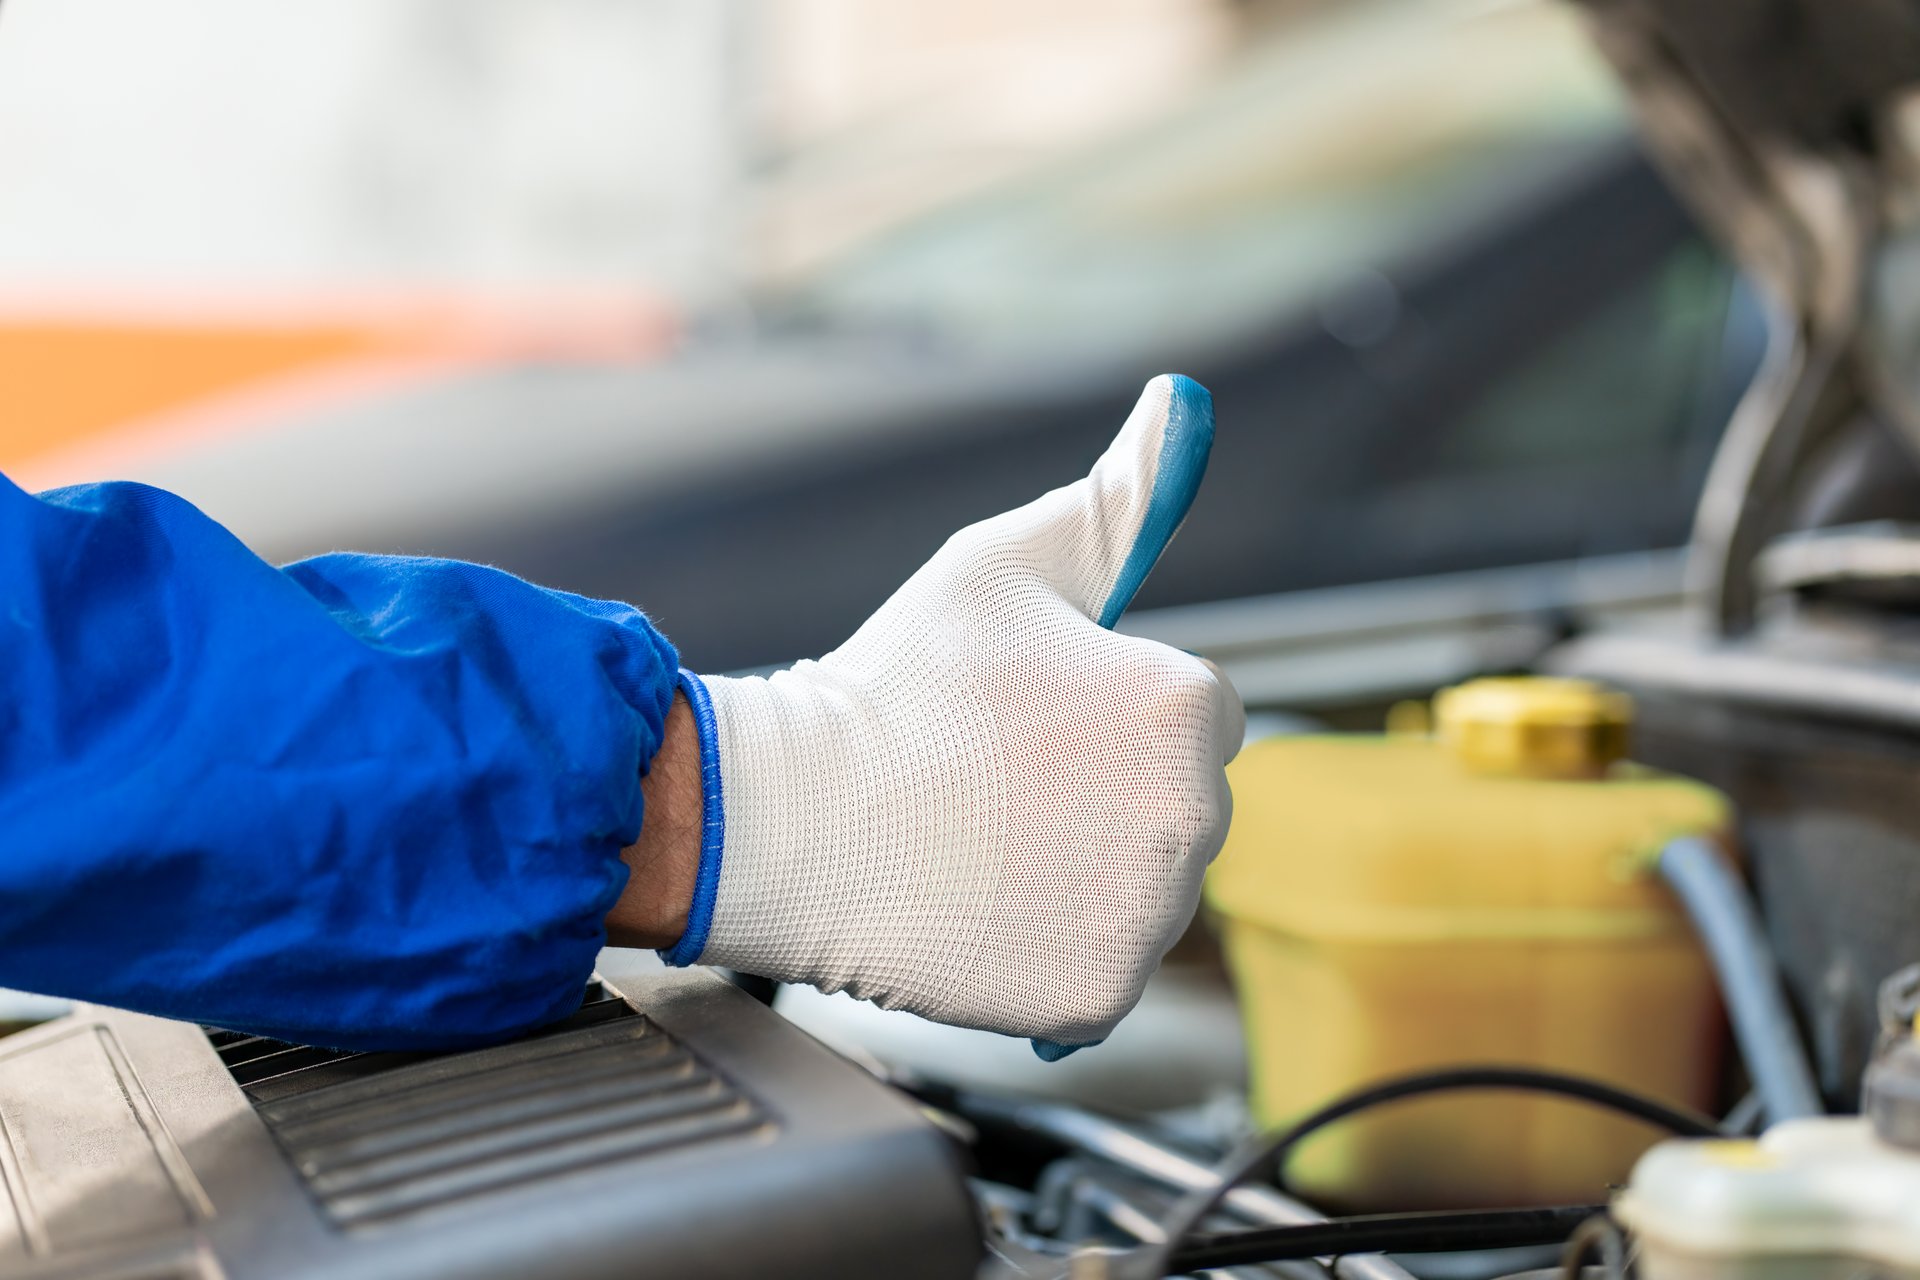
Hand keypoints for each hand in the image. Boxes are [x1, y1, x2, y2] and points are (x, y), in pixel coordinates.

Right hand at [667, 375, 1242, 1050]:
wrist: (792, 820)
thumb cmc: (894, 687)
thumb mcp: (1004, 563)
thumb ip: (1115, 498)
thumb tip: (1184, 405)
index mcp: (1185, 704)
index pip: (1197, 718)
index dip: (1110, 718)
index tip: (1035, 728)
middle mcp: (1193, 813)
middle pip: (1177, 807)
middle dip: (1108, 797)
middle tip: (999, 788)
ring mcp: (1147, 913)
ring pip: (1144, 890)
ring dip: (1085, 875)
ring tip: (985, 847)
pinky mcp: (1102, 993)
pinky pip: (1103, 969)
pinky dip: (1054, 952)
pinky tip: (986, 909)